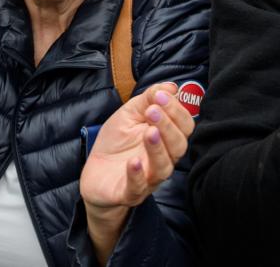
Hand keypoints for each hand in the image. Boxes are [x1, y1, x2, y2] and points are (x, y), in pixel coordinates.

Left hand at [80, 84, 193, 212]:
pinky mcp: (128, 193)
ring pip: (163, 168)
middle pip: (179, 146)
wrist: (95, 173)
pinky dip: (137, 175)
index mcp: (166, 140)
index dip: (177, 110)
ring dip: (158, 149)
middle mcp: (162, 160)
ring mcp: (147, 178)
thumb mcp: (129, 114)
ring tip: (149, 133)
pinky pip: (138, 188)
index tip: (161, 95)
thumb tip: (170, 86)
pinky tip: (134, 162)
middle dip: (168, 126)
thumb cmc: (116, 142)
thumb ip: (148, 99)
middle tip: (153, 111)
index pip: (184, 126)